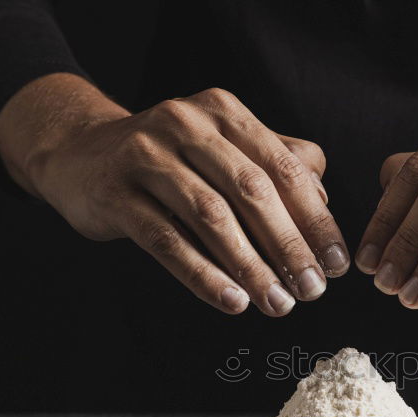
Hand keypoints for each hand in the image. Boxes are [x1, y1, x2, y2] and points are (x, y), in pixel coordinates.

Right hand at [0, 74, 348, 315]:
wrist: (79, 154)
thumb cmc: (169, 159)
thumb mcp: (223, 149)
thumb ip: (275, 164)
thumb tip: (323, 199)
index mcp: (224, 113)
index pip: (284, 169)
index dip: (316, 220)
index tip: (338, 264)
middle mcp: (187, 124)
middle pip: (252, 191)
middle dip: (289, 247)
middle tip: (313, 290)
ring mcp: (146, 156)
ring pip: (211, 217)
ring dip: (251, 267)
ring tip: (278, 304)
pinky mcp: (115, 193)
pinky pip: (166, 240)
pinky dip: (203, 274)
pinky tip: (232, 302)